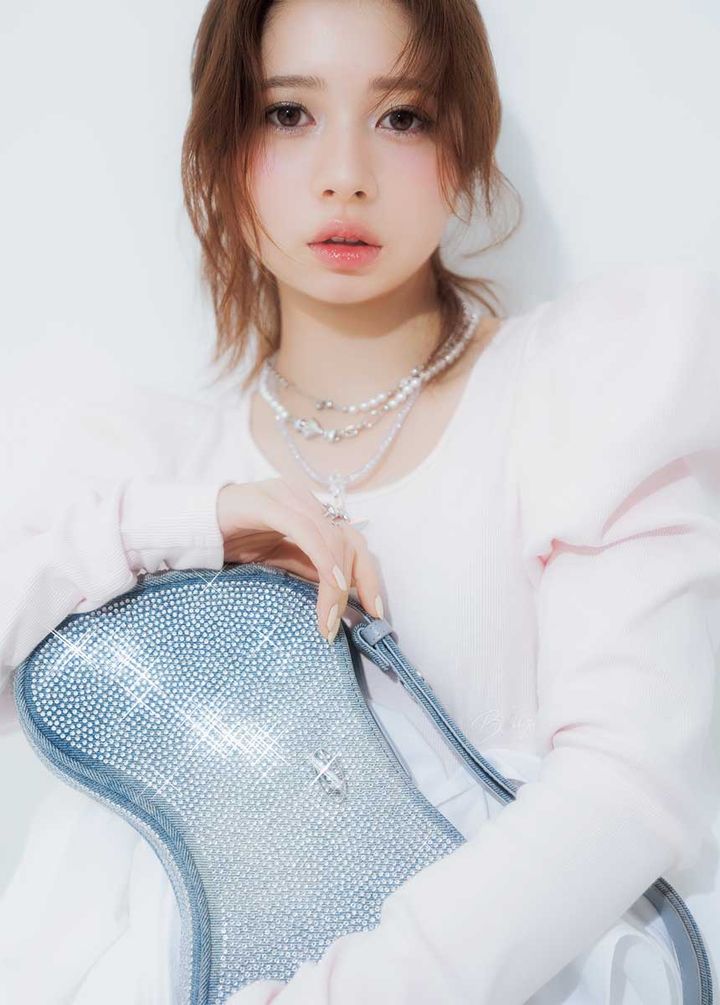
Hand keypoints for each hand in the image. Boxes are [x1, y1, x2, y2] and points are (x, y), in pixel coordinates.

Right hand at [216, 478, 383, 641]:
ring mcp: (286, 497)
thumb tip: (341, 597)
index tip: (376, 612)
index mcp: (309, 512)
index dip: (368, 576)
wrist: (188, 526)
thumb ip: (306, 570)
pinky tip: (329, 583)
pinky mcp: (267, 503)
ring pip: (330, 538)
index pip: (352, 541)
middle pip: (348, 540)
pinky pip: (305, 531)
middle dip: (358, 583)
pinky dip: (323, 558)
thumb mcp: (276, 561)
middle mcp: (303, 499)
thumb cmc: (230, 542)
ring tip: (328, 618)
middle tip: (351, 621)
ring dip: (336, 582)